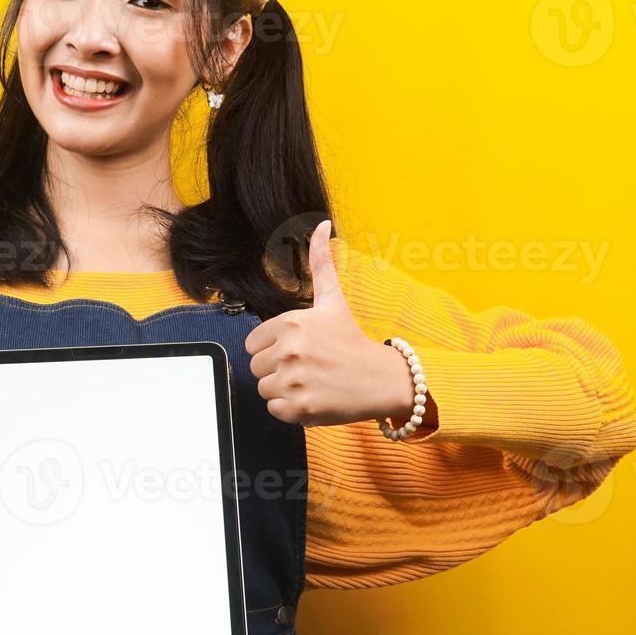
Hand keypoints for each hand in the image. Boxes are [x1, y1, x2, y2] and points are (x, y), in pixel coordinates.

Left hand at [245, 219, 414, 426]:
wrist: (383, 380)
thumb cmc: (352, 340)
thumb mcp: (333, 299)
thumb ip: (320, 263)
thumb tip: (321, 224)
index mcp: (291, 324)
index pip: (252, 343)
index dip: (272, 348)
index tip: (296, 349)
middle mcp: (290, 351)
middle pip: (256, 368)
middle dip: (276, 370)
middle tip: (306, 367)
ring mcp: (295, 381)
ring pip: (264, 390)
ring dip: (283, 390)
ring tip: (310, 381)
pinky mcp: (300, 408)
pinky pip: (274, 410)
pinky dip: (289, 409)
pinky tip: (312, 397)